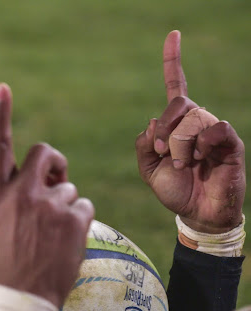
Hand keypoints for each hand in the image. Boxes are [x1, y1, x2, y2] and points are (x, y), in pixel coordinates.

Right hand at [0, 84, 93, 307]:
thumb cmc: (9, 263)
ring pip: (69, 187)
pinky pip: (84, 205)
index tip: (1, 88)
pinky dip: (79, 221)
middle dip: (54, 163)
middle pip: (45, 153)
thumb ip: (14, 199)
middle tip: (56, 182)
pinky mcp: (72, 218)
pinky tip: (66, 241)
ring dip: (66, 206)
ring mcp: (48, 204)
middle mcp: (21, 194)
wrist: (23, 296)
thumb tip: (44, 181)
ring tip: (53, 236)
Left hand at [135, 30, 245, 232]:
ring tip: (182, 165)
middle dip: (164, 128)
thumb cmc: (176, 190)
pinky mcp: (230, 143)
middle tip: (163, 153)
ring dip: (180, 144)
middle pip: (179, 102)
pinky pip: (216, 128)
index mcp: (176, 125)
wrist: (196, 212)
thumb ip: (144, 145)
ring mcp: (214, 131)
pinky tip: (199, 158)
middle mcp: (196, 122)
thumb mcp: (149, 169)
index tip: (173, 35)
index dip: (172, 61)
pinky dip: (202, 143)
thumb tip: (153, 121)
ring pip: (193, 118)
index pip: (175, 86)